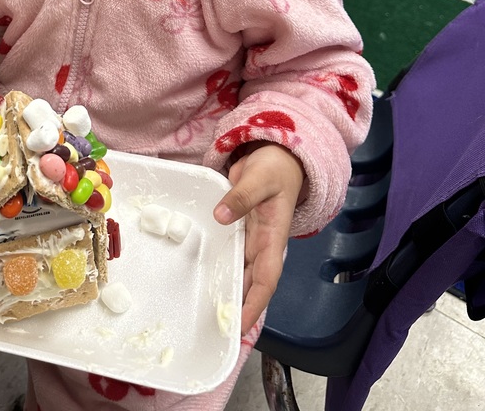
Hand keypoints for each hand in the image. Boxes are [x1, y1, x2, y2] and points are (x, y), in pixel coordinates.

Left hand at [213, 143, 304, 334]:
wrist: (278, 155)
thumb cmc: (275, 168)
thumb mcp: (259, 178)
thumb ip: (241, 196)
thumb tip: (221, 216)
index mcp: (273, 237)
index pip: (265, 279)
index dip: (254, 303)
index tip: (240, 324)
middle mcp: (262, 243)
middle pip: (251, 282)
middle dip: (238, 307)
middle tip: (217, 329)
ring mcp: (250, 238)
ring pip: (240, 271)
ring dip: (228, 290)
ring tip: (208, 313)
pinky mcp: (239, 229)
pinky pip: (230, 253)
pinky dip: (221, 268)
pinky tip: (206, 279)